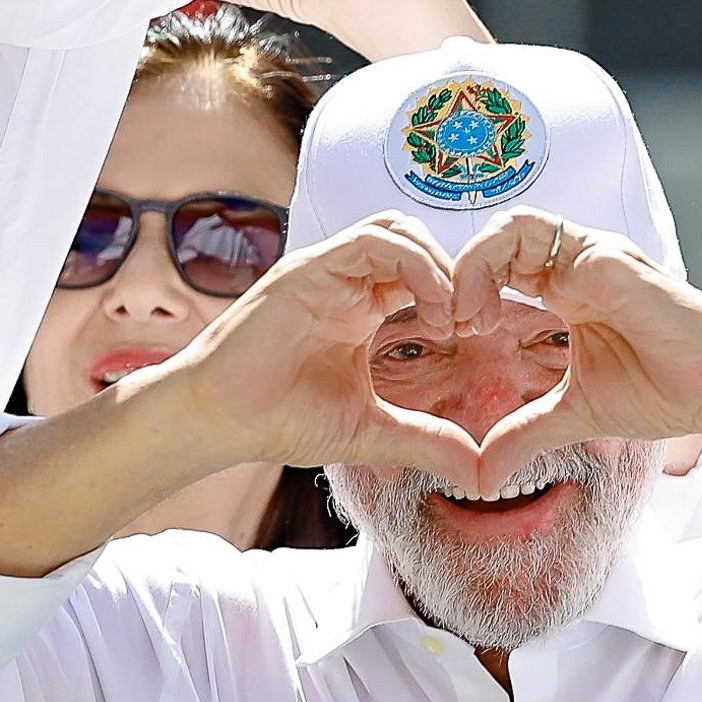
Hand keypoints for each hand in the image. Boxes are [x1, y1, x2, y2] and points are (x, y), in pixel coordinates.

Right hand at [163, 218, 485, 479]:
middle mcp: (346, 282)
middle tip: (473, 320)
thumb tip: (478, 470)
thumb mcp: (370, 430)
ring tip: (449, 314)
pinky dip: (413, 263)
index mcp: (362, 309)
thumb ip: (425, 440)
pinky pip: (373, 241)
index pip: (422, 273)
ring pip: (398, 231)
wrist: (222, 420)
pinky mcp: (310, 268)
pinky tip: (429, 304)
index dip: (458, 293)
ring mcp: (327, 271)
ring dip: (436, 264)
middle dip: (455, 272)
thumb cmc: (281, 420)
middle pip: (415, 240)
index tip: (479, 332)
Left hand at [449, 211, 701, 491]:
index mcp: (571, 289)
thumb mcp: (575, 414)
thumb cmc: (666, 392)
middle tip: (451, 327)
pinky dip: (495, 265)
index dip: (469, 290)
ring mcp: (593, 256)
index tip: (454, 337)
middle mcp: (580, 264)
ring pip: (511, 223)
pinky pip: (535, 234)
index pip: (503, 264)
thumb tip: (481, 475)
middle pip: (499, 237)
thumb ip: (525, 433)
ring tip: (469, 318)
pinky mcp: (605, 259)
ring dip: (474, 264)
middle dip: (461, 275)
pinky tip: (491, 316)